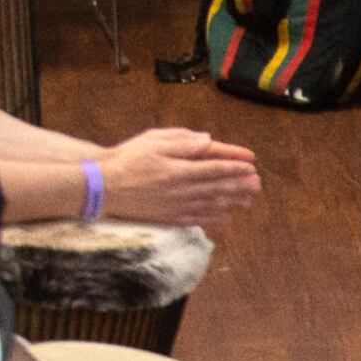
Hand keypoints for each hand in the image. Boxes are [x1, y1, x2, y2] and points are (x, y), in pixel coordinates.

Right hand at [98, 125, 262, 222]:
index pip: (215, 165)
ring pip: (211, 204)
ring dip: (232, 202)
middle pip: (218, 187)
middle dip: (240, 184)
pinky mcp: (169, 217)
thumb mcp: (154, 141)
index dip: (235, 164)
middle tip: (257, 183)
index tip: (251, 162)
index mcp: (180, 168)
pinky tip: (226, 218)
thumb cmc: (128, 159)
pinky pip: (197, 220)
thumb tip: (208, 141)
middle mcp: (183, 189)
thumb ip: (182, 142)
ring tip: (248, 201)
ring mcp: (177, 205)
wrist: (103, 187)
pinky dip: (213, 219)